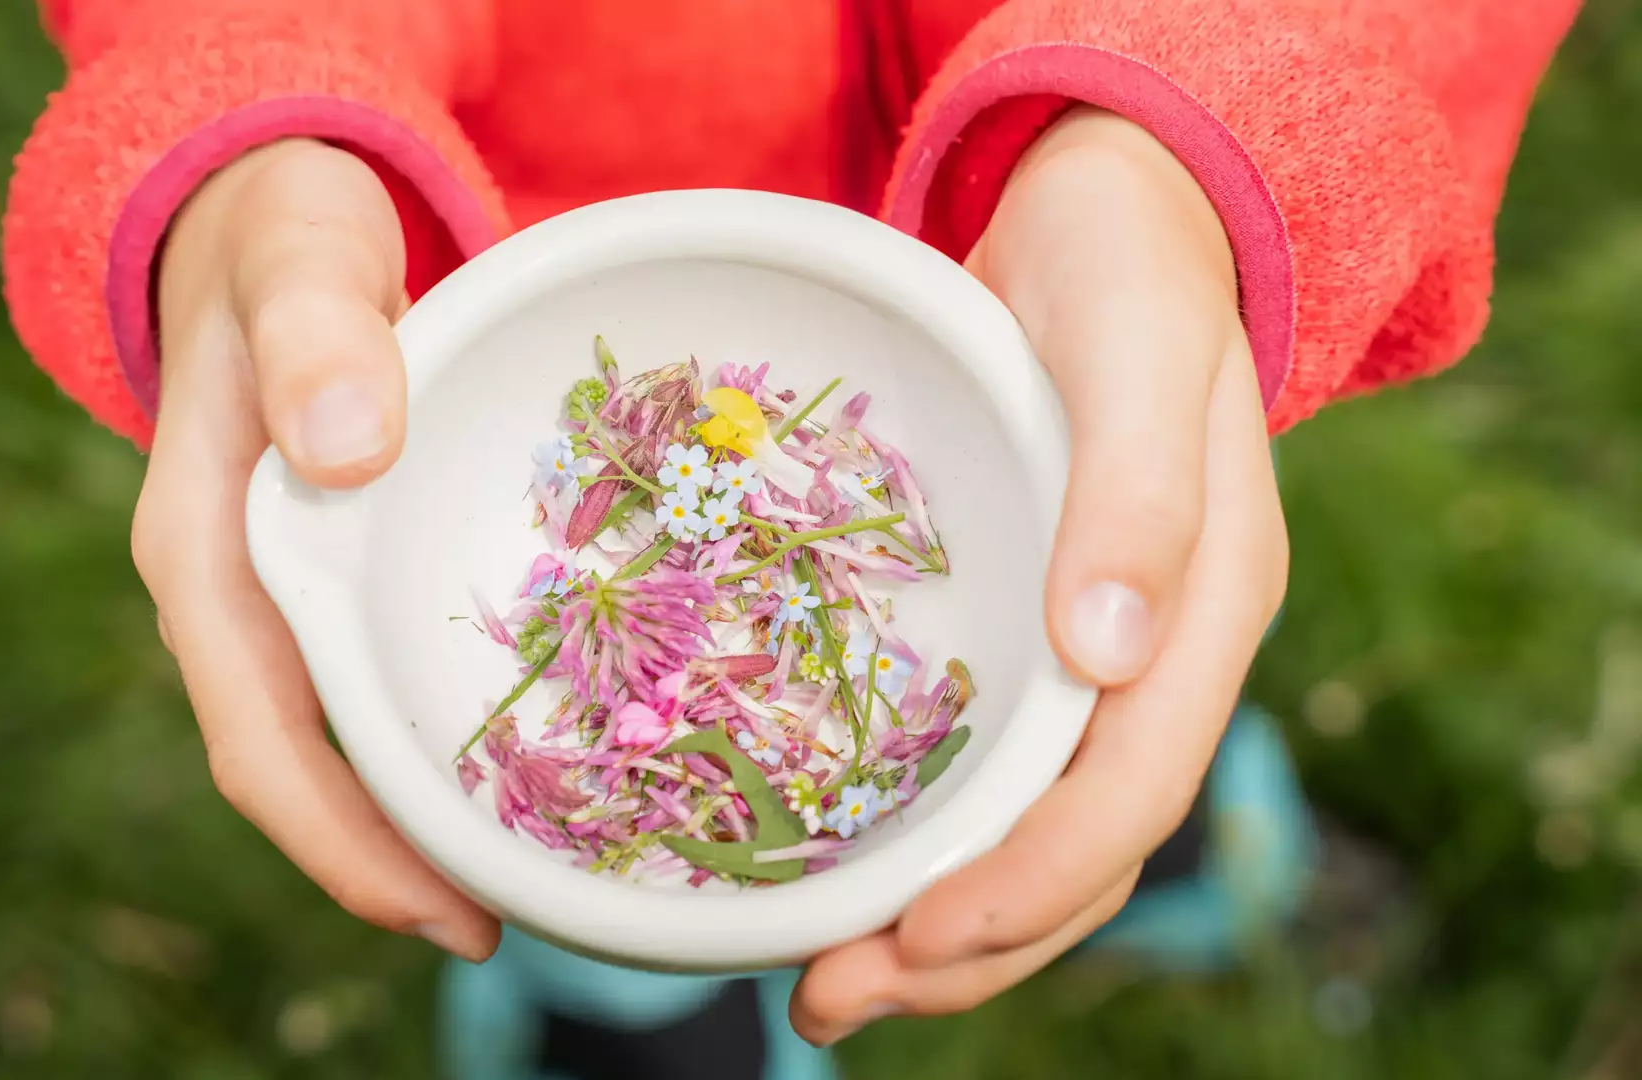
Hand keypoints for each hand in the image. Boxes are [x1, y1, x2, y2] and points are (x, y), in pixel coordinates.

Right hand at [131, 138, 498, 960]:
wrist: (258, 213)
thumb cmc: (278, 232)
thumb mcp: (296, 255)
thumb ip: (316, 335)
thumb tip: (346, 453)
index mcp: (203, 550)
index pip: (261, 739)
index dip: (344, 843)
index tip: (443, 912)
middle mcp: (231, 592)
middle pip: (300, 768)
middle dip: (390, 862)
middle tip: (507, 921)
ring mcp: (278, 586)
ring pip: (335, 735)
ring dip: (414, 813)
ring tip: (522, 873)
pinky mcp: (328, 567)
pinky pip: (368, 678)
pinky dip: (428, 733)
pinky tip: (508, 754)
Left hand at [791, 108, 1288, 1042]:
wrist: (1108, 219)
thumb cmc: (1125, 267)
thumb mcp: (1136, 350)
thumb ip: (1135, 495)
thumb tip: (1108, 653)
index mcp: (1204, 613)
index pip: (1130, 795)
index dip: (1029, 886)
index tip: (917, 940)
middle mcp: (1153, 658)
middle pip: (1077, 851)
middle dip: (964, 948)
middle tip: (828, 999)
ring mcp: (1092, 655)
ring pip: (1029, 830)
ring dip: (935, 924)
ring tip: (820, 980)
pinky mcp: (1026, 635)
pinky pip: (983, 767)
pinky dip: (918, 834)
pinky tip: (834, 861)